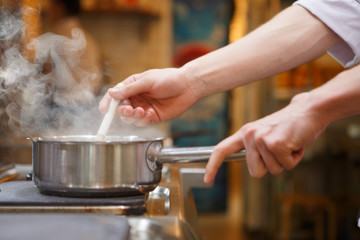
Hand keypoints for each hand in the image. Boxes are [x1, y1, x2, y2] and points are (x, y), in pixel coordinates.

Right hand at [99, 68, 199, 125]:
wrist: (188, 86)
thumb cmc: (168, 79)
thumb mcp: (147, 81)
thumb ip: (130, 89)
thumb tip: (112, 93)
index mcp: (132, 86)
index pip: (115, 95)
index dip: (107, 103)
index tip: (104, 110)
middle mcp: (136, 98)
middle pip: (120, 109)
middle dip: (122, 111)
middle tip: (129, 110)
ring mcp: (143, 108)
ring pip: (130, 118)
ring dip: (133, 116)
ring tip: (142, 111)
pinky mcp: (152, 117)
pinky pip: (142, 122)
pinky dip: (143, 119)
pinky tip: (151, 112)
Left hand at [204, 93, 328, 183]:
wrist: (309, 109)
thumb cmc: (290, 125)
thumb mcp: (266, 135)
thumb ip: (256, 149)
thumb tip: (254, 168)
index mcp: (245, 132)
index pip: (222, 149)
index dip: (213, 166)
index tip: (207, 180)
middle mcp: (250, 135)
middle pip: (256, 172)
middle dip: (271, 165)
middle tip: (281, 147)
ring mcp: (261, 139)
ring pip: (273, 170)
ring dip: (285, 160)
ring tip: (289, 142)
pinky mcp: (275, 144)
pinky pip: (286, 166)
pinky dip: (295, 158)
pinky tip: (296, 143)